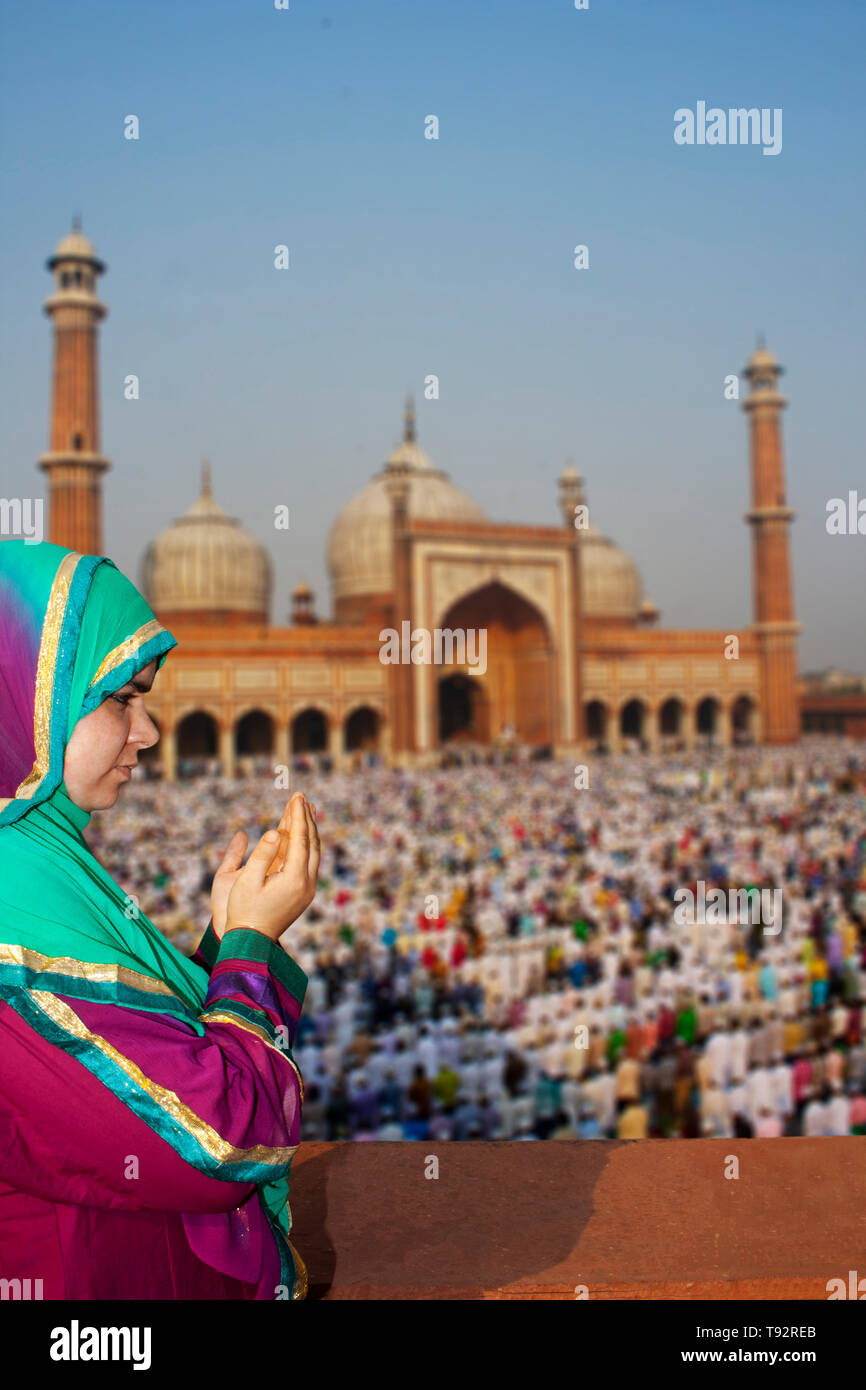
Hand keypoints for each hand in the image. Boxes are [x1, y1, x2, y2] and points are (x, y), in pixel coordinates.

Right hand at [225, 792, 319, 942]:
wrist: (251, 942)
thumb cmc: (243, 910)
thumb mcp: (247, 881)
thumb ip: (262, 854)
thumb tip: (276, 831)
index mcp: (294, 878)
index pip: (300, 839)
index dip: (297, 816)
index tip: (296, 796)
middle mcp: (306, 883)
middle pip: (311, 843)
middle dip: (306, 818)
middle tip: (302, 797)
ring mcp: (307, 889)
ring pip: (314, 853)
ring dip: (309, 830)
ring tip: (307, 809)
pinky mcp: (304, 894)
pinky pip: (309, 862)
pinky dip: (306, 845)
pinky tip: (302, 835)